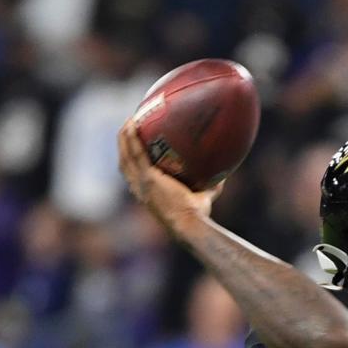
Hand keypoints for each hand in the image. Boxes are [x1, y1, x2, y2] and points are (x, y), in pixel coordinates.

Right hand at [117, 119, 222, 236]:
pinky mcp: (147, 178)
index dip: (132, 162)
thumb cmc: (197, 217)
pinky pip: (135, 153)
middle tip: (131, 129)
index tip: (135, 148)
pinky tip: (132, 125)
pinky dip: (131, 139)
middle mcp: (139, 189)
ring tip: (129, 122)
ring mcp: (141, 183)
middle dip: (124, 146)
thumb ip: (210, 188)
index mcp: (148, 194)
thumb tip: (224, 176)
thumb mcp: (202, 199)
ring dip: (124, 138)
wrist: (190, 225)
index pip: (134, 175)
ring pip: (125, 156)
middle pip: (125, 163)